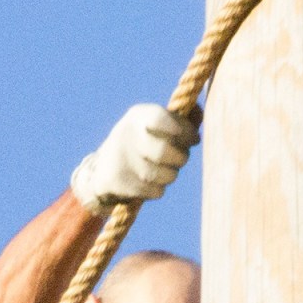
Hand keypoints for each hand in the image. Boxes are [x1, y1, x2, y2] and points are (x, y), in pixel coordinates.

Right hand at [69, 103, 200, 216]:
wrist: (102, 170)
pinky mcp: (118, 181)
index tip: (194, 139)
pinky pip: (155, 191)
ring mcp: (120, 158)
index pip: (160, 118)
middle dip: (181, 158)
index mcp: (138, 116)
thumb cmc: (142, 143)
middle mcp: (126, 134)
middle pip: (164, 152)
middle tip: (182, 159)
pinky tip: (150, 183)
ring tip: (166, 170)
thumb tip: (199, 112)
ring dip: (171, 174)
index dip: (183, 129)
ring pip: (163, 174)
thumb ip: (182, 119)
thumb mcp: (157, 126)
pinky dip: (158, 189)